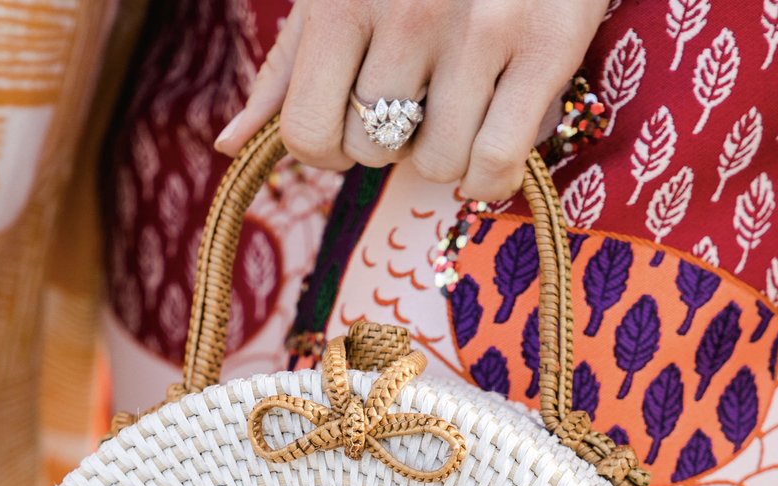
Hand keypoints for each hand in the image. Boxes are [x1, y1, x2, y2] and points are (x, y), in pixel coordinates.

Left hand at [215, 0, 607, 200]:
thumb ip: (289, 67)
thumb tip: (231, 145)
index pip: (307, 135)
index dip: (329, 144)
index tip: (355, 118)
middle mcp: (408, 12)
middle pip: (373, 154)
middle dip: (393, 139)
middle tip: (421, 95)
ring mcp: (480, 30)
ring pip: (437, 165)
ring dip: (448, 153)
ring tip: (465, 100)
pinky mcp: (546, 44)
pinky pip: (495, 163)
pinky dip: (493, 178)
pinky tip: (497, 145)